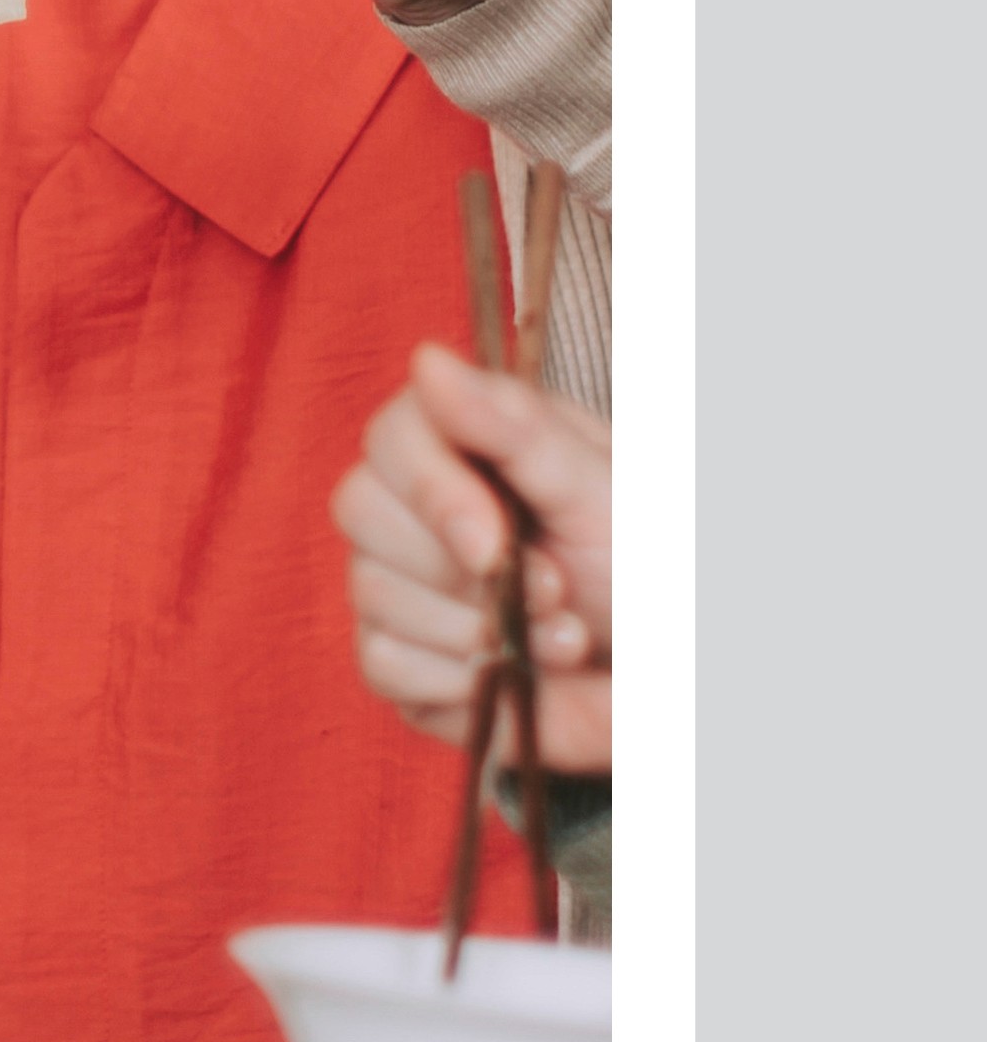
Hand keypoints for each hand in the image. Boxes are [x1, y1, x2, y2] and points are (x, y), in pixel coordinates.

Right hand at [334, 342, 612, 769]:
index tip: (494, 546)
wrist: (678, 670)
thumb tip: (428, 359)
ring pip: (372, 594)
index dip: (431, 493)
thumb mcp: (601, 491)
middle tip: (556, 592)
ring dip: (477, 632)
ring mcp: (399, 582)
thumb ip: (514, 429)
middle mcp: (418, 506)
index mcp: (467, 445)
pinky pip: (381, 665)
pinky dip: (456, 682)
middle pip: (362, 512)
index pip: (390, 437)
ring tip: (562, 640)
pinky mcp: (400, 657)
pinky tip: (513, 677)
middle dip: (462, 572)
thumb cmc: (652, 565)